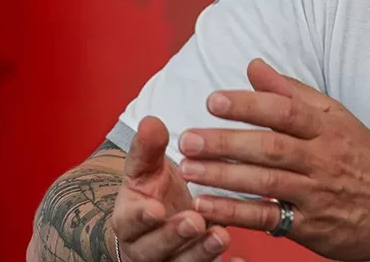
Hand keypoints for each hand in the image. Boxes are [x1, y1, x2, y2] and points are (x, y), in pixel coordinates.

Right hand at [111, 116, 242, 260]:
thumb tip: (151, 121)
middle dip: (175, 235)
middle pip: (155, 248)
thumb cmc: (153, 193)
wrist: (158, 224)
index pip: (131, 221)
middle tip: (195, 221)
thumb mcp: (147, 171)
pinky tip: (239, 260)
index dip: (141, 217)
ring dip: (201, 253)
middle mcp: (145, 248)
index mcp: (130, 220)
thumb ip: (148, 149)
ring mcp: (169, 261)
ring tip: (221, 236)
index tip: (156, 208)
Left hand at [176, 59, 369, 260]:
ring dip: (223, 176)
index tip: (214, 101)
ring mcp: (316, 193)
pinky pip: (268, 218)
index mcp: (329, 128)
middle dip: (226, 142)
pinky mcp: (310, 225)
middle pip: (271, 147)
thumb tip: (254, 66)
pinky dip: (235, 212)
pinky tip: (206, 206)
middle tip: (189, 138)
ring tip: (188, 169)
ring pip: (266, 182)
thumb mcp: (338, 118)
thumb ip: (293, 93)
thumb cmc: (364, 159)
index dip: (249, 105)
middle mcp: (323, 159)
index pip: (286, 112)